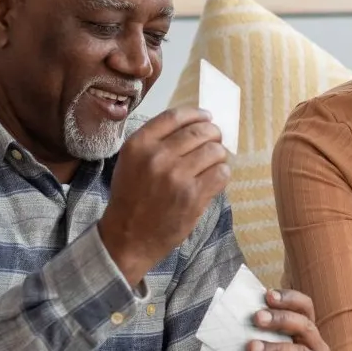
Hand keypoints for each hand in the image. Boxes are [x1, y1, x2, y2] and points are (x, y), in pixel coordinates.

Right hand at [99, 108, 228, 284]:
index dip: (196, 114)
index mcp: (139, 144)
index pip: (175, 117)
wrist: (129, 237)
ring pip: (214, 150)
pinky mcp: (193, 196)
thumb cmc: (131, 197)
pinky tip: (215, 178)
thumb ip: (155, 141)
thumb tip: (193, 124)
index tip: (207, 116)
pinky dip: (222, 173)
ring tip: (214, 162)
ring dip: (219, 155)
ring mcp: (177, 176)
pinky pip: (221, 173)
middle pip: (200, 131)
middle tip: (216, 140)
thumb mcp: (130, 161)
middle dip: (213, 134)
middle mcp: (158, 156)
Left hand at [238, 289, 332, 350]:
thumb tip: (232, 320)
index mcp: (304, 335)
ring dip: (276, 350)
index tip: (266, 295)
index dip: (289, 299)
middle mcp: (318, 349)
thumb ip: (250, 339)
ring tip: (251, 349)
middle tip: (256, 318)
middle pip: (305, 327)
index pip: (305, 308)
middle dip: (280, 320)